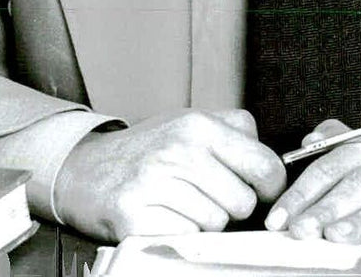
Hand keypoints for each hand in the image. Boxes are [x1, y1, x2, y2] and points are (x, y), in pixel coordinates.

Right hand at [54, 109, 285, 241]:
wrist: (87, 170)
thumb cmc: (149, 149)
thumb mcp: (191, 123)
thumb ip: (234, 133)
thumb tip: (273, 163)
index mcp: (199, 125)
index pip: (264, 165)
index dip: (271, 186)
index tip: (263, 191)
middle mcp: (179, 151)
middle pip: (243, 202)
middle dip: (232, 206)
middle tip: (208, 195)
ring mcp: (155, 184)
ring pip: (216, 224)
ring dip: (205, 222)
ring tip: (182, 203)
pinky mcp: (134, 218)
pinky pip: (185, 238)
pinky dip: (180, 234)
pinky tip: (165, 216)